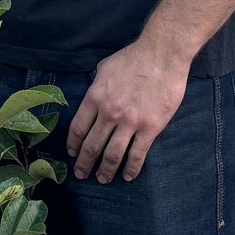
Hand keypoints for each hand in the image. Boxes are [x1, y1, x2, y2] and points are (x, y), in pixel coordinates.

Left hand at [67, 42, 189, 182]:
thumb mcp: (105, 68)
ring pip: (112, 154)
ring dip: (105, 170)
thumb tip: (93, 93)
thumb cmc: (134, 58)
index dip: (73, 144)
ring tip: (102, 179)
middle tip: (81, 173)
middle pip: (91, 145)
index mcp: (94, 98)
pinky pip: (137, 154)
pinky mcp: (150, 128)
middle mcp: (108, 113)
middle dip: (84, 163)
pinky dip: (131, 168)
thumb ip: (96, 85)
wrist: (162, 56)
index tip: (72, 153)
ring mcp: (129, 123)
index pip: (78, 128)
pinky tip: (127, 176)